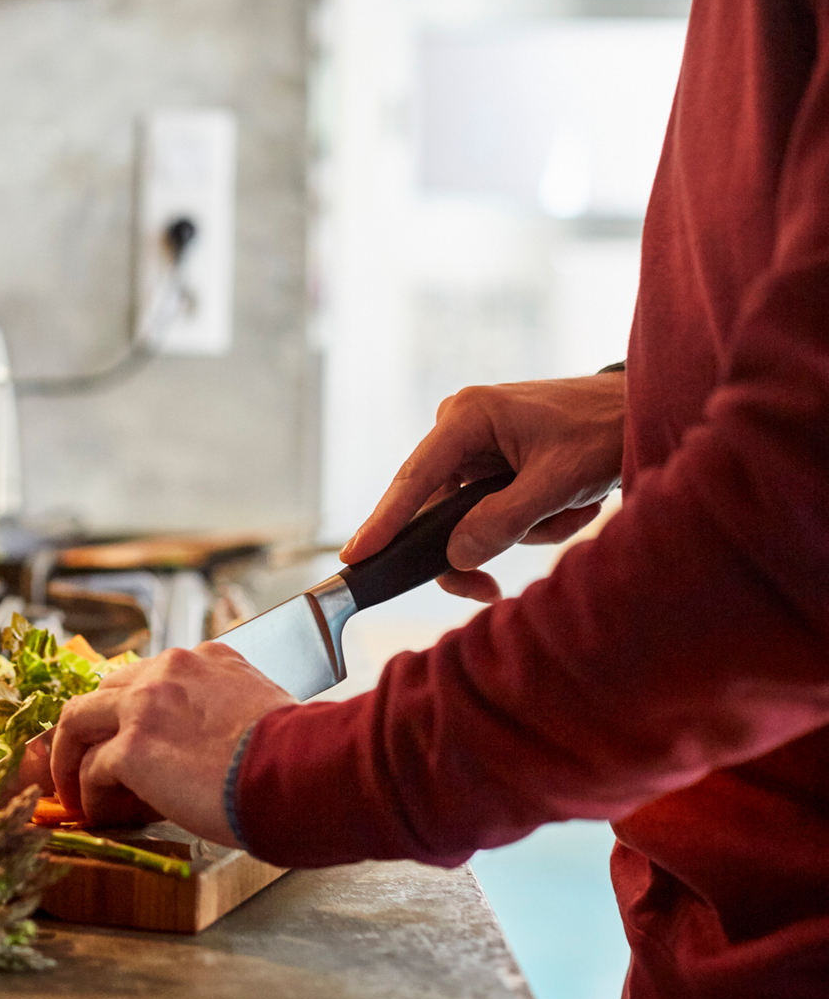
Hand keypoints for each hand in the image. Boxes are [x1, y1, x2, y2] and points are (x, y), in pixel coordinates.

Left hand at [50, 644, 294, 844]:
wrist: (307, 772)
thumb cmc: (302, 756)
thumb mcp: (266, 710)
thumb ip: (230, 712)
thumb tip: (222, 749)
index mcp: (207, 659)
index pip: (150, 677)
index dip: (133, 713)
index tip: (132, 742)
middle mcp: (170, 670)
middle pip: (104, 692)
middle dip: (91, 730)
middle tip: (88, 765)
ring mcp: (146, 705)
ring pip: (78, 721)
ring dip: (71, 760)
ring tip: (76, 793)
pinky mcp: (133, 748)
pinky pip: (91, 769)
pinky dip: (89, 795)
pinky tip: (101, 815)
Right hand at [341, 374, 624, 601]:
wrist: (643, 408)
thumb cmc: (604, 430)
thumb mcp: (558, 481)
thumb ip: (503, 520)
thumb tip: (455, 557)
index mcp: (466, 417)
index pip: (414, 479)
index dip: (384, 523)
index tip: (354, 556)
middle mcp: (460, 427)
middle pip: (439, 510)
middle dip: (481, 542)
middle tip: (489, 590)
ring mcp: (475, 445)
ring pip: (470, 518)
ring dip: (524, 529)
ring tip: (573, 508)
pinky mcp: (493, 461)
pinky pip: (491, 511)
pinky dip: (531, 520)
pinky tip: (568, 503)